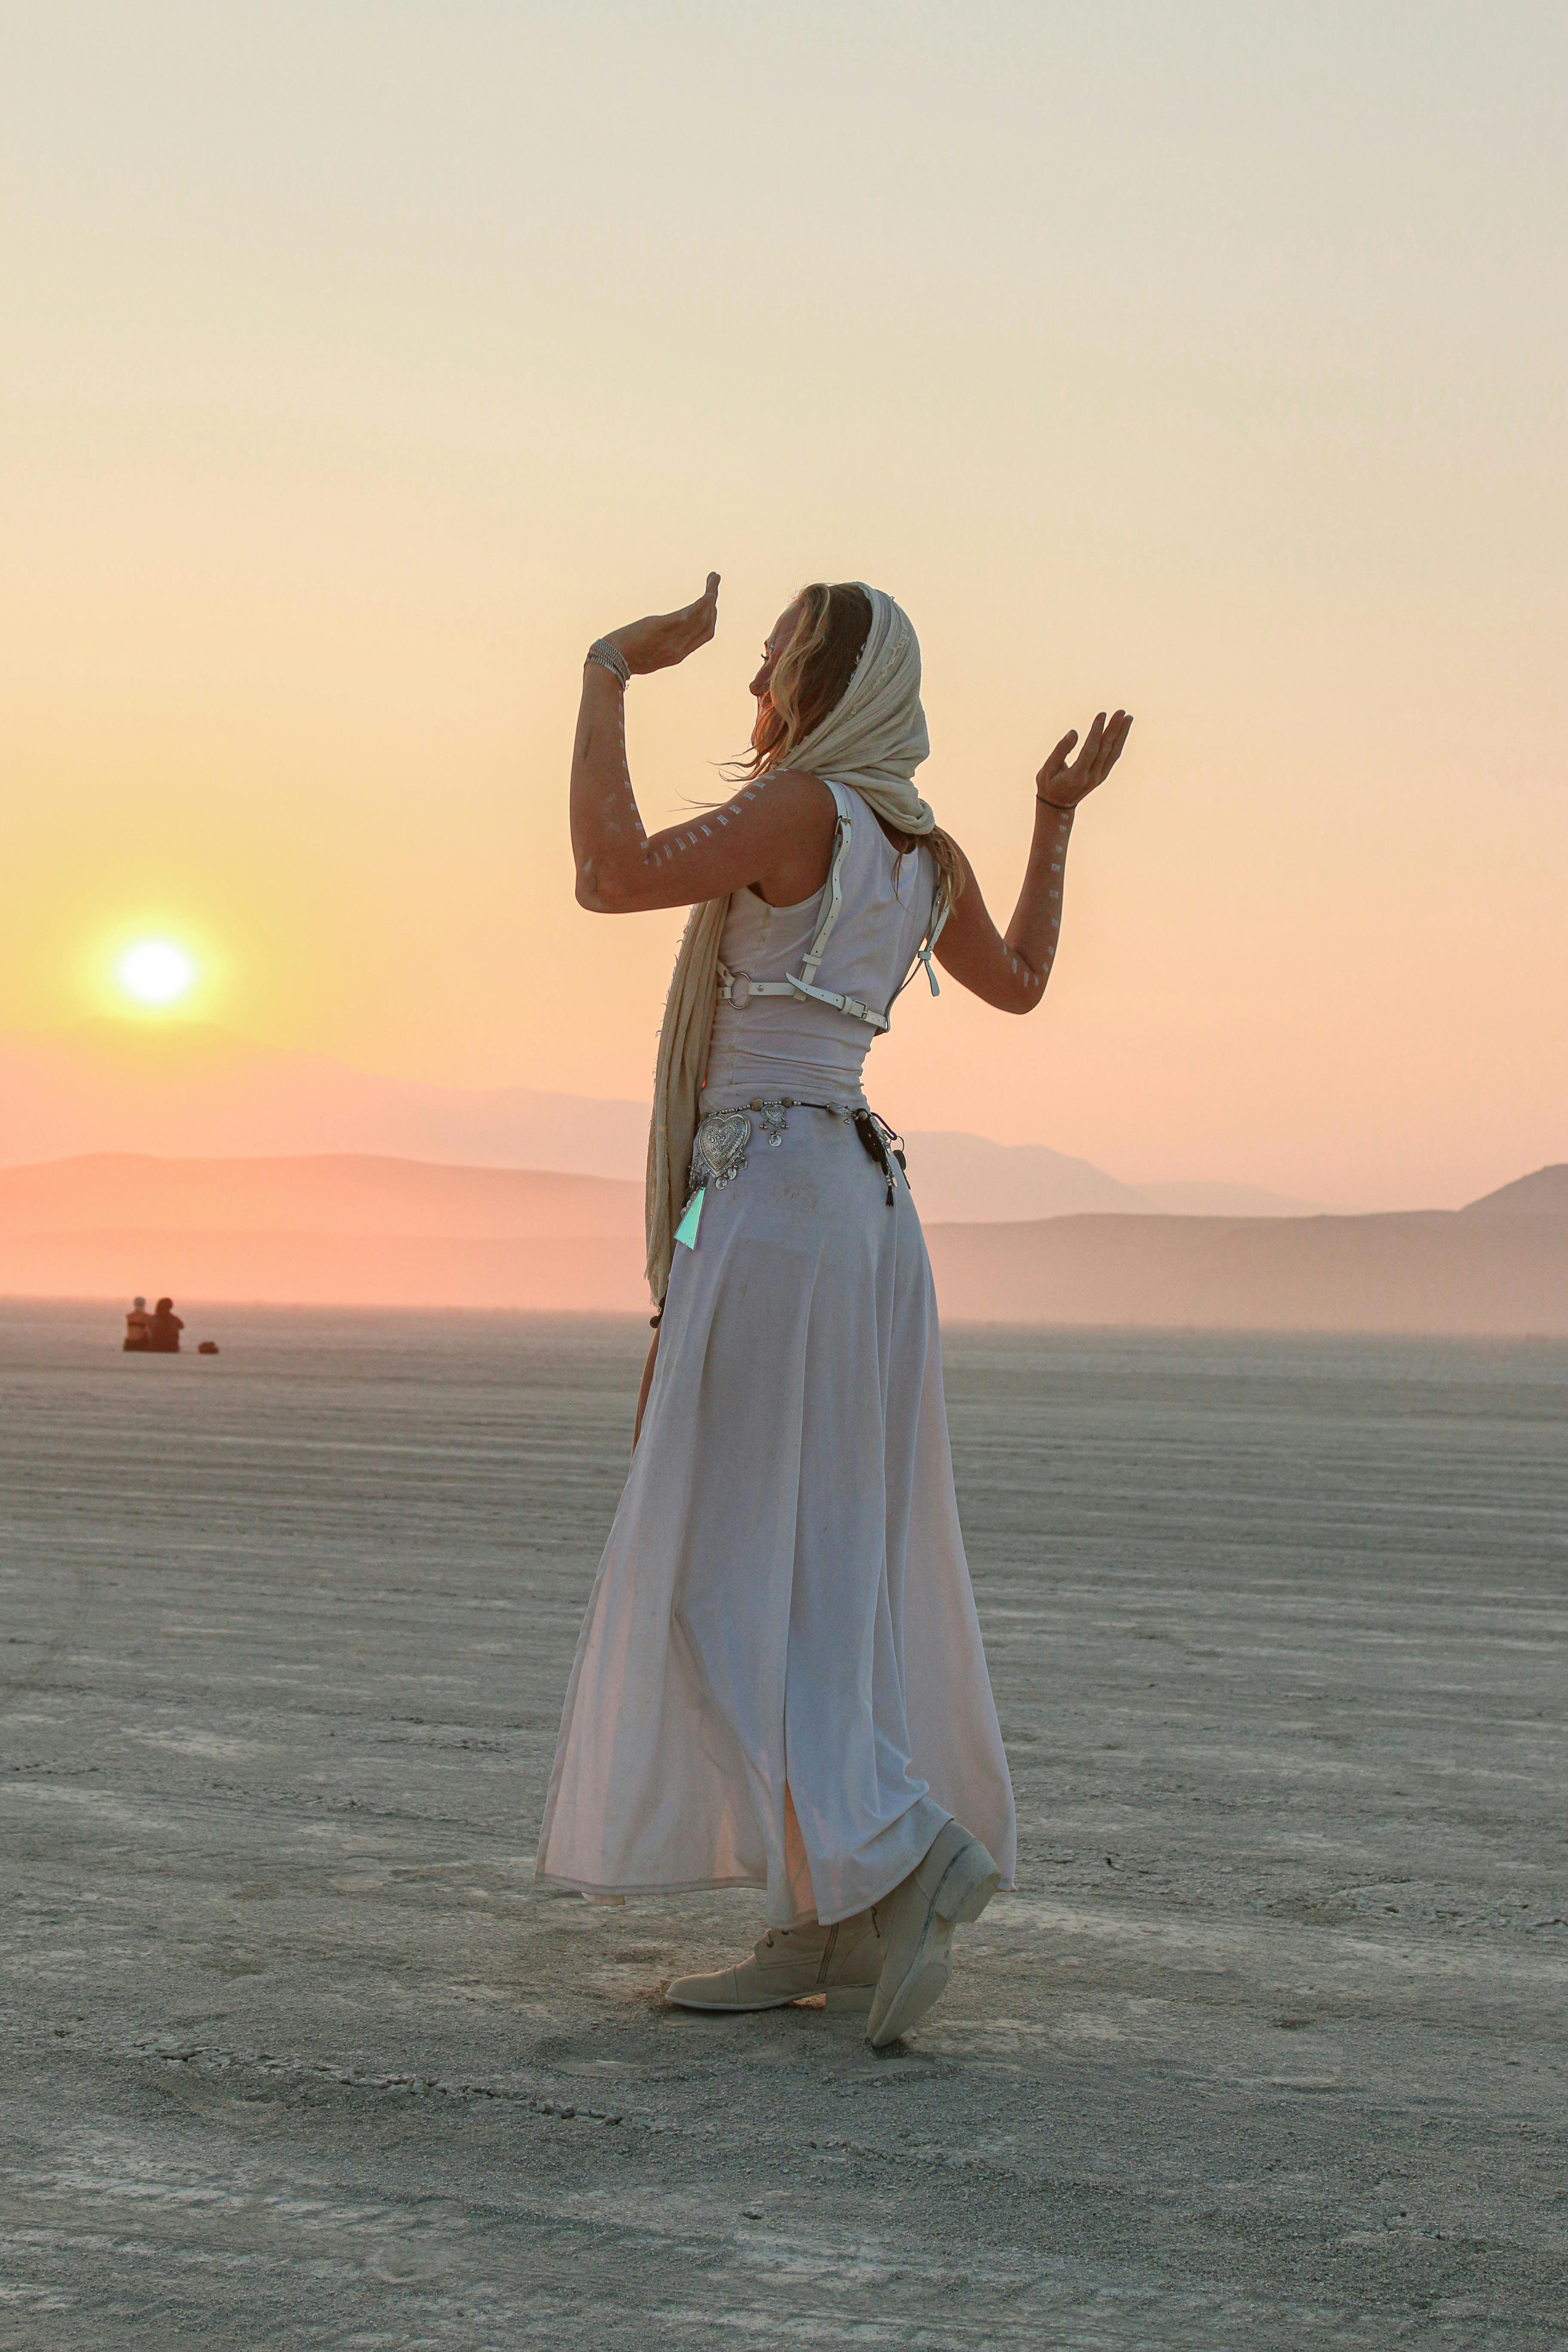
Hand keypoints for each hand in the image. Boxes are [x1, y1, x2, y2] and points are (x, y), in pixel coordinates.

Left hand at [603, 573, 720, 676]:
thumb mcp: (647, 653)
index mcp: (677, 655)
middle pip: (707, 625)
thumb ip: (659, 644)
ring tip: (714, 578)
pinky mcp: (660, 629)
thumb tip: (659, 632)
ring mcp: (671, 640)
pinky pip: (688, 616)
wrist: (609, 662)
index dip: (711, 617)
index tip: (711, 601)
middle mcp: (679, 648)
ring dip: (710, 596)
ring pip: (701, 618)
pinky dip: (701, 605)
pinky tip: (707, 593)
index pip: (704, 635)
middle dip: (713, 603)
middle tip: (714, 581)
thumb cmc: (623, 658)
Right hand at [1036, 709, 1132, 810]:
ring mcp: (1099, 777)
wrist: (1058, 807)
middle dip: (1114, 729)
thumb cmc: (1049, 785)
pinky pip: (1113, 757)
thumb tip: (1074, 732)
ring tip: (1128, 717)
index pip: (1091, 749)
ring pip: (1113, 753)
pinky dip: (1119, 743)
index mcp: (1077, 775)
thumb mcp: (1048, 769)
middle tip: (1121, 711)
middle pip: (1106, 749)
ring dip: (1121, 734)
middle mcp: (1091, 777)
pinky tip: (1122, 731)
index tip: (1101, 714)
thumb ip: (1061, 750)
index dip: (1097, 731)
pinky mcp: (1102, 776)